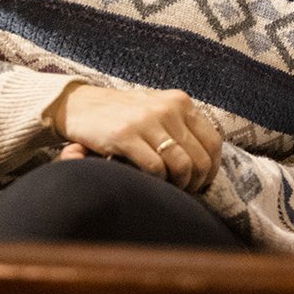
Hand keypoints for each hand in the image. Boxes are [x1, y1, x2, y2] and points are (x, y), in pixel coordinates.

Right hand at [49, 85, 221, 192]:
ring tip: (170, 189)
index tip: (204, 181)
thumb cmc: (123, 112)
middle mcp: (168, 108)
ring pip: (181, 164)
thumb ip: (182, 125)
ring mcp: (146, 121)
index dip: (212, 168)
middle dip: (196, 181)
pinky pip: (154, 167)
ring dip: (179, 184)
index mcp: (180, 102)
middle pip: (200, 157)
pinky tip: (149, 181)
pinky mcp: (124, 135)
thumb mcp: (158, 108)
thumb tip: (206, 160)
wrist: (80, 104)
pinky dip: (156, 181)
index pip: (213, 141)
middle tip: (186, 191)